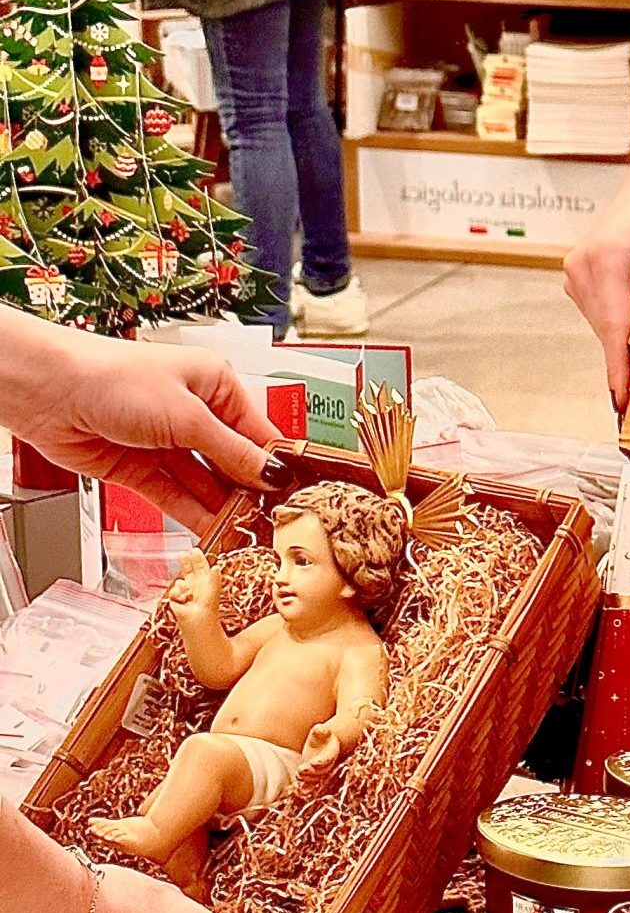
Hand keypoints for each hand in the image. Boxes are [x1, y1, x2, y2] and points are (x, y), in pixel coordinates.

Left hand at [6, 321, 282, 534]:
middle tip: (278, 521)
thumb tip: (274, 475)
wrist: (45, 390)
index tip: (300, 494)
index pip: (260, 431)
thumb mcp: (189, 416)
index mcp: (215, 385)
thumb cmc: (112, 378)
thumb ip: (233, 452)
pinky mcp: (140, 469)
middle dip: (253, 490)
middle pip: (234, 461)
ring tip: (251, 533)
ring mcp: (166, 443)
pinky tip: (217, 531)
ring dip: (226, 508)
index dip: (278, 464)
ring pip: (206, 483)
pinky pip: (177, 497)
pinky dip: (195, 515)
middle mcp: (193, 413)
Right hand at [166, 548, 219, 620]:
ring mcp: (184, 591)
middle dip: (185, 562)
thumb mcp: (213, 589)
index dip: (197, 558)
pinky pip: (174, 590)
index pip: (200, 567)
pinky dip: (178, 593)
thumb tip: (216, 567)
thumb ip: (214, 577)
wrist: (198, 618)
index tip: (194, 550)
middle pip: (188, 570)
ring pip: (179, 581)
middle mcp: (195, 585)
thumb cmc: (208, 605)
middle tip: (182, 553)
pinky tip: (183, 598)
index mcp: (205, 581)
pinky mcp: (176, 598)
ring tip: (189, 593)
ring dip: (183, 586)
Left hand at [295, 722, 342, 793]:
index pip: (326, 760)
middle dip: (313, 772)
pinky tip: (302, 790)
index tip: (312, 763)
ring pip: (316, 778)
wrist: (325, 744)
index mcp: (330, 754)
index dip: (320, 762)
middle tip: (302, 770)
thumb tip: (320, 729)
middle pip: (321, 771)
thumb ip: (321, 731)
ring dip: (308, 779)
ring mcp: (320, 771)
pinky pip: (311, 784)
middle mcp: (326, 765)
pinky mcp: (312, 775)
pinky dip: (306, 787)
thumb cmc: (322, 736)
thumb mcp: (322, 731)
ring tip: (299, 775)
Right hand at [563, 175, 629, 413]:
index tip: (622, 399)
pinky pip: (599, 313)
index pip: (615, 326)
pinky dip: (617, 325)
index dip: (619, 366)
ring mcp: (574, 271)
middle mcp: (581, 266)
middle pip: (607, 330)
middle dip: (626, 358)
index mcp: (607, 260)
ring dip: (624, 339)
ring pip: (602, 325)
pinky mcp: (576, 276)